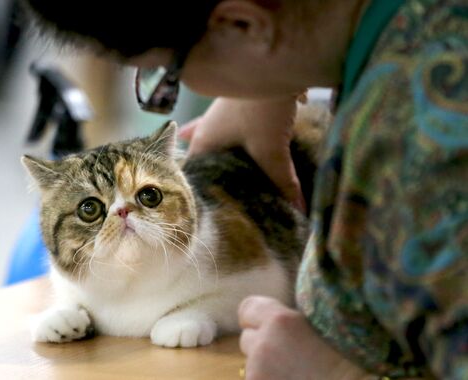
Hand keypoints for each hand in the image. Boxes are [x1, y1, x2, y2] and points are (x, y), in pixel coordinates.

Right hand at [179, 97, 305, 211]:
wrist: (271, 58)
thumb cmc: (258, 108)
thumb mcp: (271, 149)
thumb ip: (282, 182)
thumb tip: (299, 211)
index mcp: (204, 142)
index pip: (193, 175)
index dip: (200, 195)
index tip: (210, 213)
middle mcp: (209, 129)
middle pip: (207, 160)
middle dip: (216, 179)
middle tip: (223, 201)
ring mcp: (224, 115)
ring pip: (222, 144)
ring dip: (229, 160)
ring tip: (234, 180)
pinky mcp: (242, 107)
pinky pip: (238, 132)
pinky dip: (244, 144)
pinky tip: (253, 146)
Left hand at [238, 296, 369, 379]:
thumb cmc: (349, 362)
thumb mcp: (321, 329)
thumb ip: (291, 322)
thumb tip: (275, 320)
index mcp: (280, 321)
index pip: (247, 309)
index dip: (258, 318)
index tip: (269, 327)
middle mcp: (263, 345)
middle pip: (248, 339)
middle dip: (263, 346)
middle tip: (292, 358)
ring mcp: (257, 373)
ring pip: (252, 366)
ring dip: (267, 370)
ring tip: (299, 375)